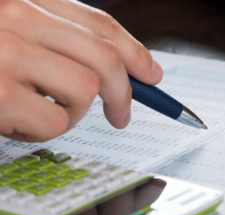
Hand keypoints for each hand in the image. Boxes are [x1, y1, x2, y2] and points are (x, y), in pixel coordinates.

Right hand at [0, 0, 162, 141]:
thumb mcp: (14, 35)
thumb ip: (59, 39)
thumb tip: (124, 71)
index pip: (99, 24)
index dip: (135, 52)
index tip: (152, 75)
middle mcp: (17, 16)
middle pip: (104, 57)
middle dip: (123, 93)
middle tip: (121, 116)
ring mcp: (7, 53)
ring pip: (86, 89)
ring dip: (72, 112)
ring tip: (39, 111)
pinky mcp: (1, 94)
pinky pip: (57, 122)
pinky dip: (43, 131)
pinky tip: (17, 122)